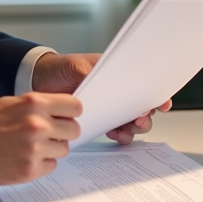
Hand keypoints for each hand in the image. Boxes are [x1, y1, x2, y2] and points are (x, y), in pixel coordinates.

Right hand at [0, 92, 81, 184]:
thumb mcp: (12, 102)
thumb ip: (38, 106)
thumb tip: (60, 112)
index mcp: (34, 104)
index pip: (75, 107)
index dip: (71, 112)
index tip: (67, 117)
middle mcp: (37, 125)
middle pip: (74, 130)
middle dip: (64, 132)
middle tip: (50, 134)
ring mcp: (35, 149)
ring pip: (64, 149)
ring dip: (52, 148)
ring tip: (32, 146)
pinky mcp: (30, 169)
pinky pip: (51, 165)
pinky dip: (42, 163)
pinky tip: (25, 156)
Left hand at [32, 52, 171, 144]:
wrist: (40, 81)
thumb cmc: (59, 68)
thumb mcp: (73, 66)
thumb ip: (88, 73)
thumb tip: (99, 82)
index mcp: (116, 73)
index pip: (144, 83)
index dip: (157, 94)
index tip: (162, 103)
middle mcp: (117, 92)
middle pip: (142, 107)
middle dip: (146, 116)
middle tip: (138, 120)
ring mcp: (109, 107)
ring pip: (132, 122)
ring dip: (133, 128)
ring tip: (125, 130)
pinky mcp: (100, 120)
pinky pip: (117, 131)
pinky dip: (120, 135)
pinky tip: (115, 135)